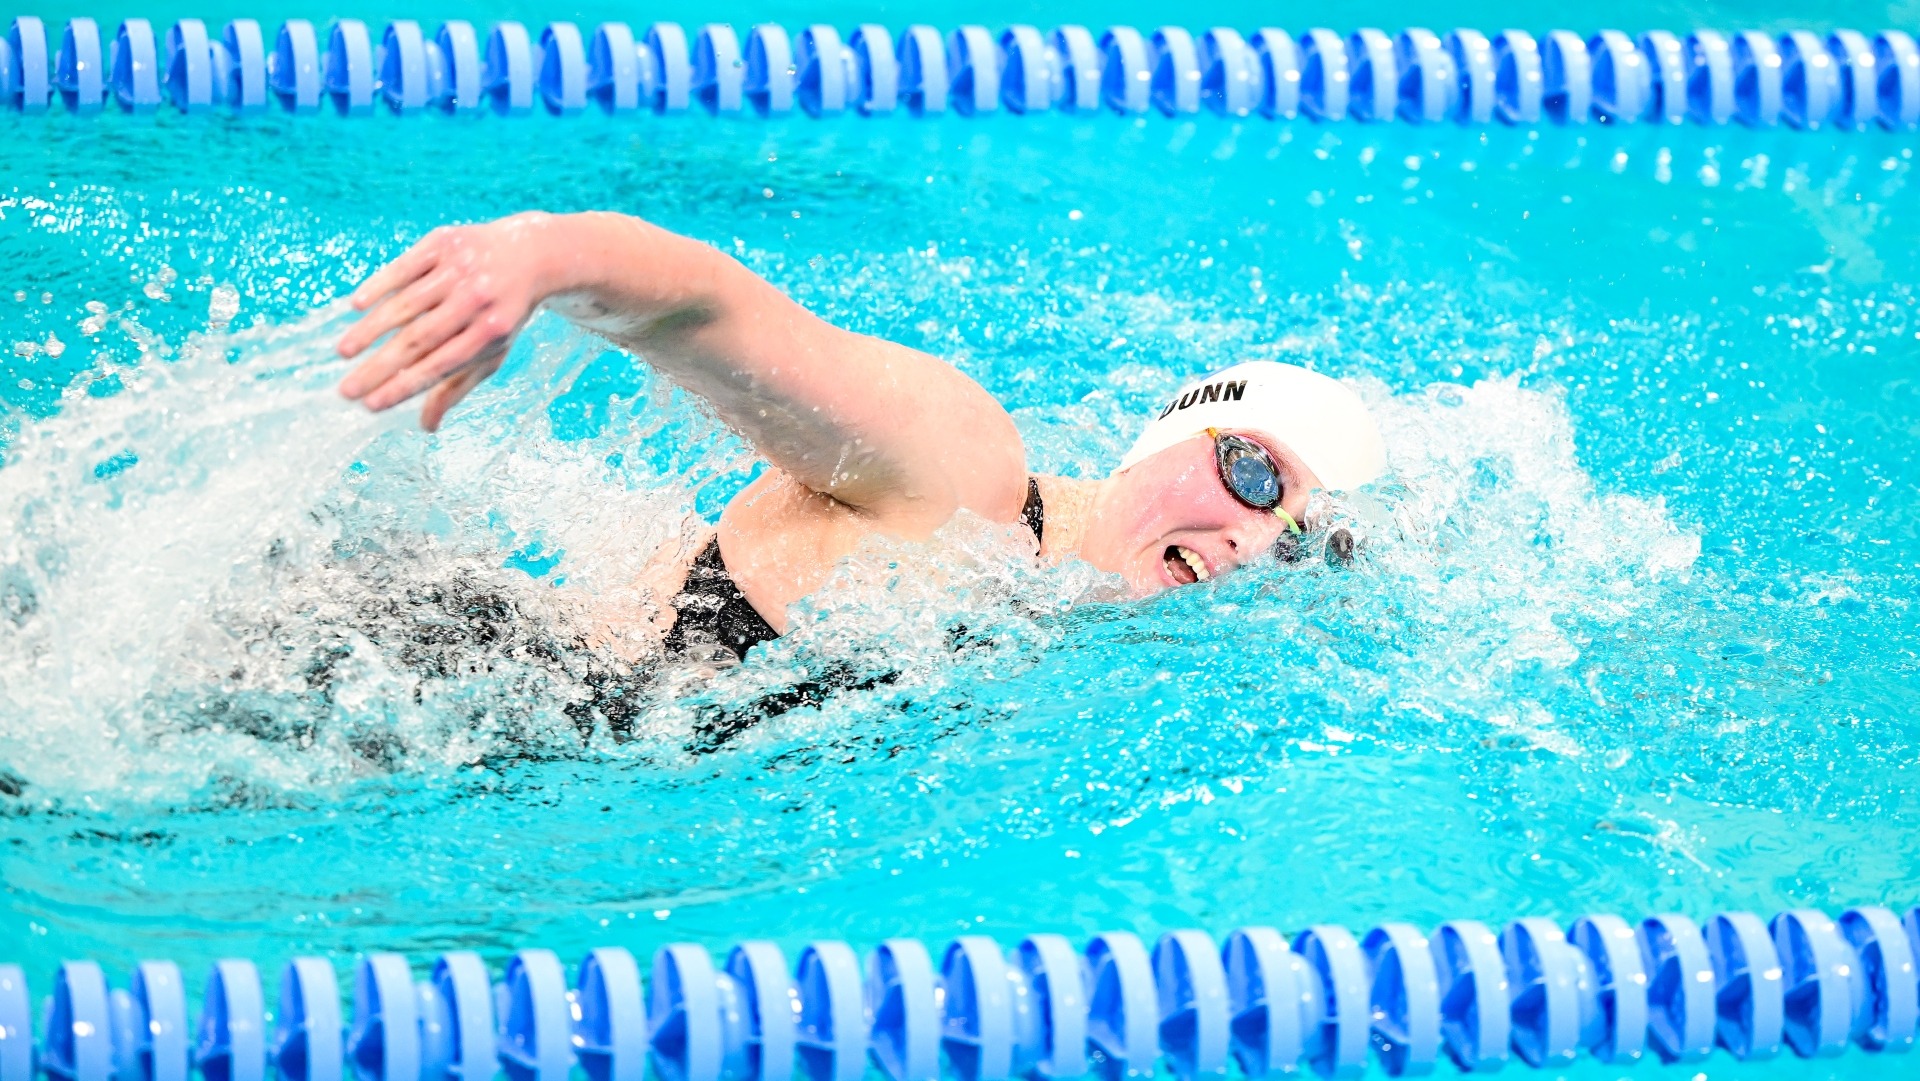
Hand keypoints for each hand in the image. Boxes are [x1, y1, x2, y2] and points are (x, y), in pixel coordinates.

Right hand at [337, 213, 562, 430]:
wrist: (529, 254)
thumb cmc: (502, 313)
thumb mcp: (492, 351)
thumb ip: (458, 386)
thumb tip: (427, 427)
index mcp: (491, 332)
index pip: (440, 366)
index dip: (404, 386)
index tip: (370, 404)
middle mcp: (476, 300)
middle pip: (418, 339)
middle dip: (379, 368)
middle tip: (346, 389)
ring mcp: (459, 269)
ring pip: (406, 304)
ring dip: (370, 330)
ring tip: (344, 352)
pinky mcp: (444, 242)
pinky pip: (405, 267)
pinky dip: (379, 285)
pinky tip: (357, 307)